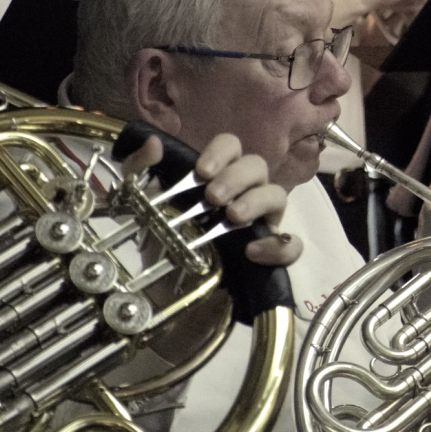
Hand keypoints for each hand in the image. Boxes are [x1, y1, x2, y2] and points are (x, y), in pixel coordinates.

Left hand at [122, 133, 300, 266]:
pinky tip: (253, 252)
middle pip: (257, 165)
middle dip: (236, 177)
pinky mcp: (270, 255)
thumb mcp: (140, 202)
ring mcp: (262, 222)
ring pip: (279, 196)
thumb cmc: (161, 237)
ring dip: (258, 201)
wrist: (165, 288)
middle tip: (213, 197)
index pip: (231, 147)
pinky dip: (280, 246)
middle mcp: (245, 192)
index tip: (201, 172)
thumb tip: (153, 143)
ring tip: (234, 216)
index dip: (221, 152)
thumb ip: (139, 171)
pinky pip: (292, 246)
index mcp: (218, 175)